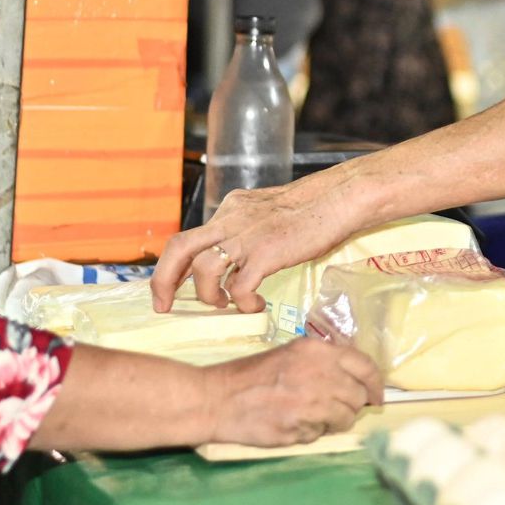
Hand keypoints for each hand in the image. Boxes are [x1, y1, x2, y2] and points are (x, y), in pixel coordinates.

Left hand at [153, 166, 357, 313]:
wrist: (340, 198)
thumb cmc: (313, 209)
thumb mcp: (267, 212)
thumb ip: (247, 228)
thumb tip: (237, 257)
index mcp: (231, 209)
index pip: (188, 236)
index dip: (172, 265)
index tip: (168, 288)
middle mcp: (232, 219)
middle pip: (179, 247)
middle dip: (164, 280)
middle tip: (164, 305)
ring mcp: (248, 235)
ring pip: (204, 268)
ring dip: (208, 294)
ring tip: (226, 303)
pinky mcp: (267, 252)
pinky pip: (240, 287)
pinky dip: (243, 302)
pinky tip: (256, 305)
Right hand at [208, 337, 382, 447]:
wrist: (218, 398)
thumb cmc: (252, 376)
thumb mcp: (292, 355)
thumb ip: (324, 363)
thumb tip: (355, 381)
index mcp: (318, 351)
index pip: (365, 366)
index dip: (375, 384)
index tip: (377, 396)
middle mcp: (321, 374)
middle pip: (358, 396)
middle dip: (351, 405)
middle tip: (333, 409)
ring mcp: (312, 402)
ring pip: (345, 418)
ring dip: (334, 422)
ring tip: (311, 417)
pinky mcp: (301, 427)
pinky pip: (322, 434)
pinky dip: (313, 433)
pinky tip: (293, 424)